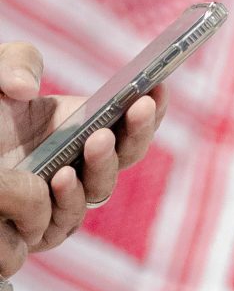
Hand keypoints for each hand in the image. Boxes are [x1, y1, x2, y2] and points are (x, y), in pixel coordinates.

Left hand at [0, 42, 165, 290]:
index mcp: (79, 125)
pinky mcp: (39, 228)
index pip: (129, 120)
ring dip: (104, 164)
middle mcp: (78, 162)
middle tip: (139, 106)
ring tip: (98, 138)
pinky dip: (70, 198)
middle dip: (139, 130)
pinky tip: (62, 176)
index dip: (150, 106)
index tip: (158, 86)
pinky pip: (66, 219)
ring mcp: (62, 196)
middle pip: (127, 154)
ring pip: (100, 189)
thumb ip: (18, 62)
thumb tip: (29, 88)